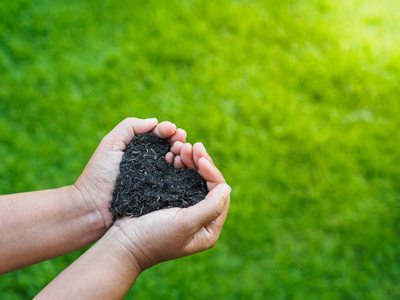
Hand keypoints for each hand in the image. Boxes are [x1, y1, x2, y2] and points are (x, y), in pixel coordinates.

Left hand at [74, 118, 187, 227]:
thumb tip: (155, 121)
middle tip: (181, 139)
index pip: (158, 135)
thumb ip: (130, 127)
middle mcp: (150, 163)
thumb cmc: (99, 174)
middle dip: (178, 140)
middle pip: (170, 147)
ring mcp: (157, 179)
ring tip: (182, 151)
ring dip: (182, 154)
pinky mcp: (161, 195)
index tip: (172, 129)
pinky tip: (182, 165)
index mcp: (139, 149)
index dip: (167, 130)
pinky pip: (175, 181)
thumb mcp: (111, 143)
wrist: (94, 206)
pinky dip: (182, 171)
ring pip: (176, 163)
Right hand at [111, 143, 230, 270]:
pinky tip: (173, 155)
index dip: (212, 172)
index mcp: (209, 228)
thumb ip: (210, 208)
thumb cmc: (153, 238)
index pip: (219, 193)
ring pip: (195, 179)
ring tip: (182, 147)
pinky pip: (180, 179)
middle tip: (192, 145)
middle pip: (208, 184)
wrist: (122, 244)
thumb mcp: (185, 224)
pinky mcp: (171, 201)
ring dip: (190, 162)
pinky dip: (179, 166)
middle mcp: (201, 219)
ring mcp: (185, 209)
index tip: (200, 157)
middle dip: (201, 163)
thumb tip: (227, 188)